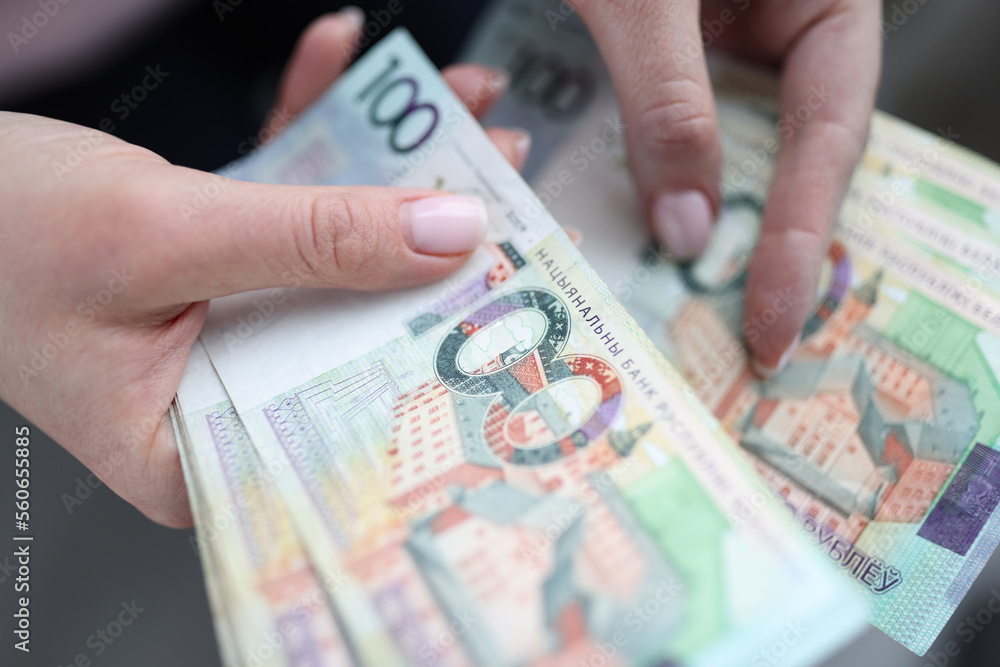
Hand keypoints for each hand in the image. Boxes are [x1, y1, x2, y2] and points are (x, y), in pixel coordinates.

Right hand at [0, 10, 529, 527]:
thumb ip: (312, 239)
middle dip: (435, 238)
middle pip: (362, 322)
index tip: (520, 294)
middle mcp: (226, 396)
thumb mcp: (162, 236)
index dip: (445, 354)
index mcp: (202, 449)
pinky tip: (339, 62)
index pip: (353, 414)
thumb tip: (448, 235)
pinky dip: (313, 130)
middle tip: (502, 182)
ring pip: (336, 249)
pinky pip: (285, 200)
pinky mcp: (218, 261)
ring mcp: (227, 324)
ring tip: (458, 112)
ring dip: (391, 166)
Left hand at [575, 0, 880, 374]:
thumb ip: (668, 100)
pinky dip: (648, 179)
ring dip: (696, 224)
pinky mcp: (671, 54)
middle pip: (784, 159)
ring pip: (722, 152)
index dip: (801, 236)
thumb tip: (687, 227)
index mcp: (828, 1)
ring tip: (680, 309)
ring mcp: (727, 43)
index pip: (828, 137)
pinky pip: (668, 128)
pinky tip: (629, 230)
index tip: (775, 322)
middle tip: (736, 342)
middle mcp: (786, 27)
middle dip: (757, 248)